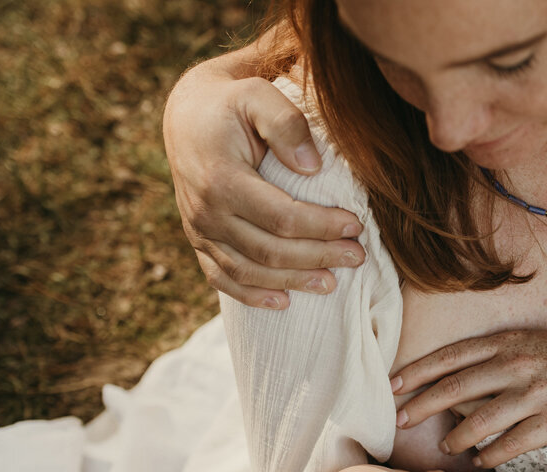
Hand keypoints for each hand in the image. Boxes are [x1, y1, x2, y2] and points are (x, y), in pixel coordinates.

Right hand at [163, 57, 365, 307]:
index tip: (356, 226)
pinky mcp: (198, 241)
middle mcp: (205, 211)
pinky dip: (251, 295)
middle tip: (356, 257)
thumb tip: (312, 167)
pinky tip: (283, 302)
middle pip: (269, 250)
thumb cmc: (233, 104)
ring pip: (248, 271)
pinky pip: (221, 278)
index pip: (281, 217)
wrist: (190, 116)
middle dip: (318, 257)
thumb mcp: (258, 94)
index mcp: (221, 179)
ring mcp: (198, 230)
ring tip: (331, 284)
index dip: (322, 227)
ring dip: (292, 281)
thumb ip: (286, 124)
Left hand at [393, 330, 546, 467]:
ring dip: (455, 438)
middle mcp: (518, 366)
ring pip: (480, 422)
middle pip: (456, 388)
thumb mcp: (531, 343)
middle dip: (422, 406)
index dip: (417, 372)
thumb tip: (455, 381)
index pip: (451, 357)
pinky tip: (480, 461)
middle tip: (400, 422)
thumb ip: (495, 356)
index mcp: (509, 343)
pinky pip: (511, 444)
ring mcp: (536, 395)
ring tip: (444, 448)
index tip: (392, 386)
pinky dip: (490, 455)